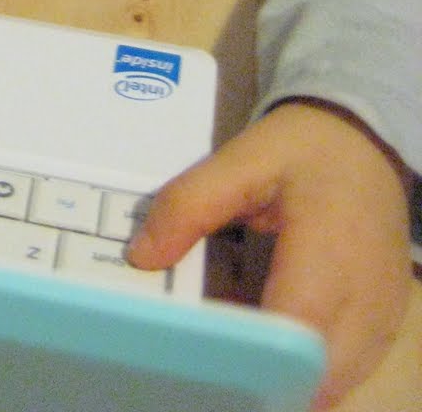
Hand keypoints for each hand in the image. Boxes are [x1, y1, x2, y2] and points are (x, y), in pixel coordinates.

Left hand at [127, 101, 412, 409]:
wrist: (365, 141)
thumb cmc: (305, 149)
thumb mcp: (241, 159)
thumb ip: (190, 204)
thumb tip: (142, 255)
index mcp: (329, 252)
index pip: (291, 330)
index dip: (245, 351)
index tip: (196, 346)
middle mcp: (366, 299)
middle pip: (313, 374)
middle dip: (261, 372)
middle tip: (208, 350)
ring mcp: (380, 320)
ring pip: (330, 382)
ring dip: (283, 373)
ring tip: (233, 342)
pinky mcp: (381, 327)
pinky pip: (344, 369)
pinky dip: (305, 366)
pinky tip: (265, 337)